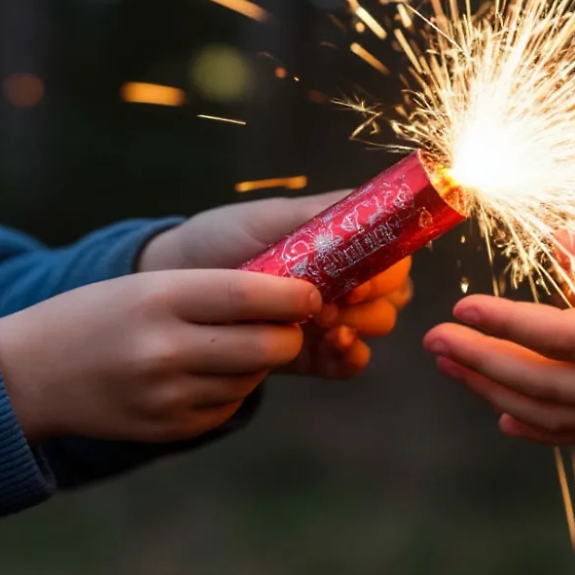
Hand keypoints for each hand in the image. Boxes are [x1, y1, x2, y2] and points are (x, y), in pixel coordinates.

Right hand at [0, 270, 320, 443]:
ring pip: (253, 377)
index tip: (312, 294)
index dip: (295, 296)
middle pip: (268, 345)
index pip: (253, 294)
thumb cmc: (98, 315)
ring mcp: (169, 395)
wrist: (28, 375)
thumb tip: (293, 299)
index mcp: (161, 298)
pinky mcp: (171, 427)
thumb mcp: (148, 286)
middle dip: (289, 334)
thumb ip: (215, 290)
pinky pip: (229, 405)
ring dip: (257, 361)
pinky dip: (230, 388)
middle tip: (287, 323)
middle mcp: (166, 349)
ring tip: (229, 344)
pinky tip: (203, 373)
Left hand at [138, 190, 413, 379]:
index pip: (393, 254)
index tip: (357, 281)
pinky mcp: (316, 353)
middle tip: (331, 306)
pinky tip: (327, 347)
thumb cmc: (224, 239)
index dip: (386, 271)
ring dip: (358, 326)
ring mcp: (334, 317)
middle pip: (394, 294)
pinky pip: (352, 363)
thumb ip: (318, 214)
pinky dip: (350, 356)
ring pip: (379, 326)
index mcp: (345, 242)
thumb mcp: (268, 218)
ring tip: (319, 324)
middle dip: (371, 302)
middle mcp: (348, 278)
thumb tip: (370, 211)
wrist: (180, 282)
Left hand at [423, 233, 574, 444]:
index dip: (509, 325)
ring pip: (554, 413)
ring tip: (451, 364)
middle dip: (483, 362)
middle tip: (433, 341)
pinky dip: (535, 427)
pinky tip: (500, 414)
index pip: (565, 338)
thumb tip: (562, 245)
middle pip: (546, 384)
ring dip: (495, 389)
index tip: (462, 307)